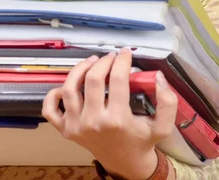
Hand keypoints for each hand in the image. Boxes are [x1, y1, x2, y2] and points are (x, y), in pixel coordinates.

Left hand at [42, 49, 177, 179]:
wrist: (126, 164)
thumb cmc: (142, 141)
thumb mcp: (163, 126)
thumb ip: (167, 102)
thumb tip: (158, 77)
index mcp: (118, 120)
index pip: (117, 78)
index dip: (122, 60)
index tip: (125, 53)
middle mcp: (94, 122)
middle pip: (92, 79)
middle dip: (103, 61)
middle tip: (110, 57)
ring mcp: (76, 126)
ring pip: (69, 88)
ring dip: (80, 69)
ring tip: (92, 62)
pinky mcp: (65, 130)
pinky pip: (50, 109)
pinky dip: (53, 94)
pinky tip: (66, 86)